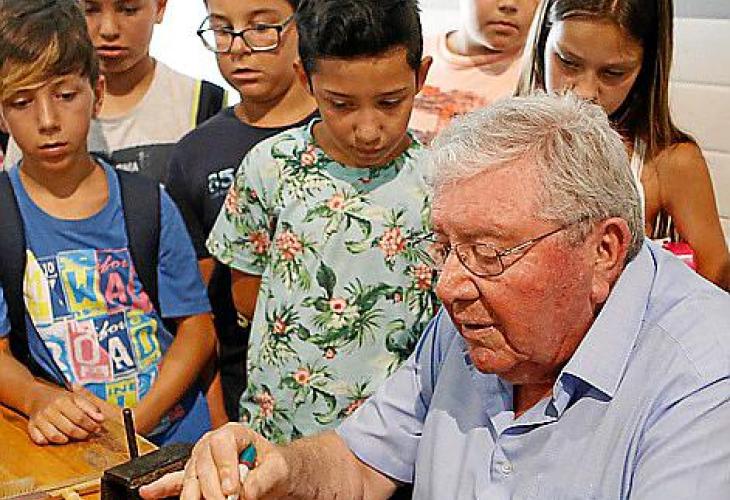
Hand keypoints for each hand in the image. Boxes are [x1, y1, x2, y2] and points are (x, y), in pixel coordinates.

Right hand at [27, 383, 104, 444]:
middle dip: (83, 434)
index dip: (91, 425)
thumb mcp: (77, 398)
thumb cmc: (62, 399)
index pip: (80, 417)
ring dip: (68, 440)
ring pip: (55, 436)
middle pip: (69, 429)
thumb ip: (90, 408)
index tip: (97, 428)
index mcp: (62, 401)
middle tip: (89, 435)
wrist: (38, 397)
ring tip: (76, 437)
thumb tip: (101, 419)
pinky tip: (59, 438)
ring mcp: (39, 420)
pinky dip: (49, 442)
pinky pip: (40, 440)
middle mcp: (49, 411)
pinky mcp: (31, 427)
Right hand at [139, 423, 289, 499]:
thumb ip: (263, 479)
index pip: (222, 444)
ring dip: (194, 495)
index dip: (225, 467)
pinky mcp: (194, 478)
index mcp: (233, 433)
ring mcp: (199, 461)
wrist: (271, 476)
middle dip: (212, 488)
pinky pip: (174, 483)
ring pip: (190, 477)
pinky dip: (161, 489)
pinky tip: (148, 492)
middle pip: (203, 463)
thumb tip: (245, 491)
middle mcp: (211, 445)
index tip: (233, 490)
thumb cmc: (273, 468)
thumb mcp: (277, 470)